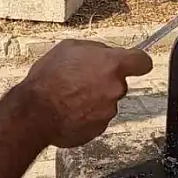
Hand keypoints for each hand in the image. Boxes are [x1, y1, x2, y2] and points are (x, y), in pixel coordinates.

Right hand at [16, 39, 152, 147]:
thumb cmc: (49, 79)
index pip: (143, 61)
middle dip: (105, 81)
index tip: (135, 63)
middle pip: (120, 83)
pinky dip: (86, 115)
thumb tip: (103, 53)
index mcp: (112, 65)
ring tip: (70, 96)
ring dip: (94, 99)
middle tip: (82, 80)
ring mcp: (108, 111)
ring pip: (107, 102)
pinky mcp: (98, 129)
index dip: (138, 61)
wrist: (35, 112)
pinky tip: (69, 110)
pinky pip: (97, 118)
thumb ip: (94, 49)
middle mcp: (115, 89)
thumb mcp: (69, 48)